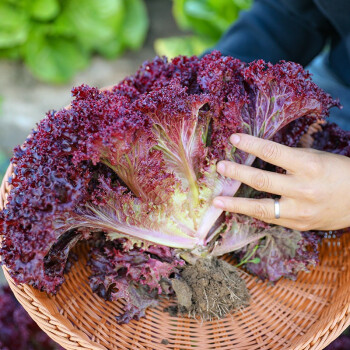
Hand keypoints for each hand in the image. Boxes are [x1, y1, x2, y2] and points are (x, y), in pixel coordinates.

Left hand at [213, 133, 349, 230]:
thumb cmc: (338, 173)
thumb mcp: (316, 158)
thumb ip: (289, 159)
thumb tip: (258, 154)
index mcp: (310, 166)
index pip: (273, 152)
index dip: (251, 144)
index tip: (233, 139)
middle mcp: (304, 189)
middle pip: (263, 180)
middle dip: (238, 173)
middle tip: (220, 167)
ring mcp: (301, 211)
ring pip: (262, 208)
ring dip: (236, 204)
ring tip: (216, 201)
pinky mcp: (298, 224)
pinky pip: (270, 218)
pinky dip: (252, 212)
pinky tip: (236, 209)